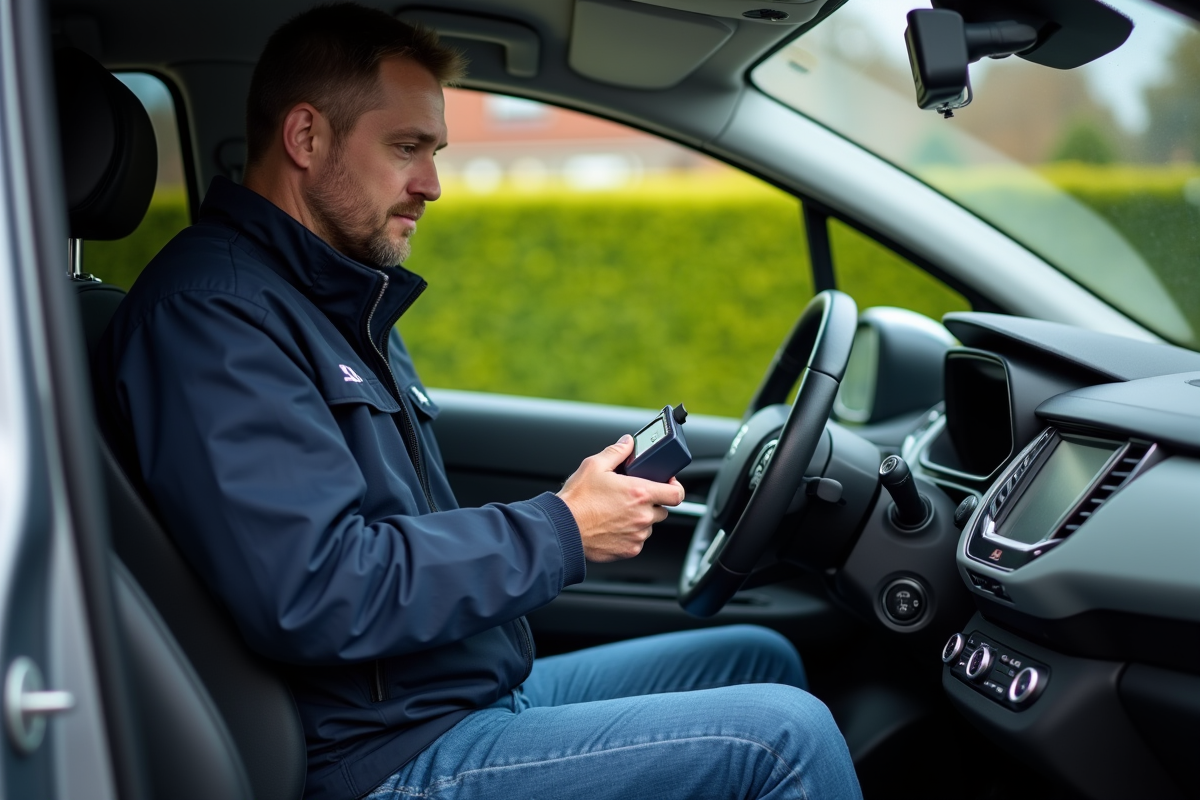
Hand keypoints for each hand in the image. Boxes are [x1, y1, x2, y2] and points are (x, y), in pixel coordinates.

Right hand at [557, 435, 685, 561]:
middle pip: (662, 510)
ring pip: (648, 526)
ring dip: (639, 519)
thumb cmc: (577, 500)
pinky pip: (637, 540)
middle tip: (631, 497)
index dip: (675, 487)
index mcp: (640, 493)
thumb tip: (628, 442)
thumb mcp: (594, 466)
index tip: (667, 484)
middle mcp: (642, 516)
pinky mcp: (629, 550)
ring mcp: (637, 535)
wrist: (563, 529)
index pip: (676, 494)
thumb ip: (617, 451)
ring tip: (617, 512)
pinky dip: (629, 534)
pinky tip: (612, 525)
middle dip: (650, 502)